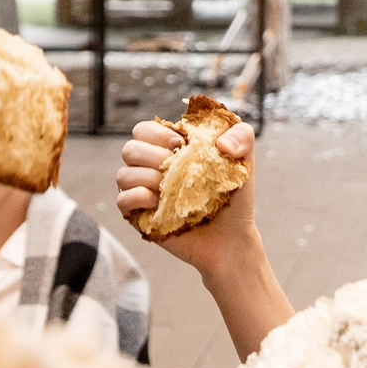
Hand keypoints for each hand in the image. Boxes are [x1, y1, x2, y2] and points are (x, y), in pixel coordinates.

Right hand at [114, 118, 257, 275]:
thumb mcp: (244, 161)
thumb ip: (241, 135)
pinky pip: (122, 201)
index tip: (181, 144)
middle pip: (129, 149)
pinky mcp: (141, 217)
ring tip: (170, 189)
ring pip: (123, 174)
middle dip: (152, 155)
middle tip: (176, 167)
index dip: (157, 133)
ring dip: (147, 178)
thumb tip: (220, 143)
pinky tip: (159, 202)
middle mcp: (151, 169)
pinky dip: (137, 198)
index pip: (144, 130)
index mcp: (169, 150)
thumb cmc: (234, 197)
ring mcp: (144, 193)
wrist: (233, 237)